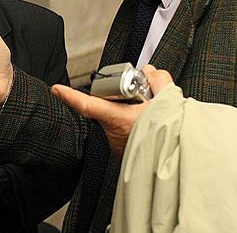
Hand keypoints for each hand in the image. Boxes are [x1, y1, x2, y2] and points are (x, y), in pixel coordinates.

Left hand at [51, 65, 172, 154]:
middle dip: (124, 95)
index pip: (88, 106)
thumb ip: (158, 80)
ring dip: (135, 111)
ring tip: (155, 111)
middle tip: (146, 92)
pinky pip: (129, 129)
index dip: (70, 96)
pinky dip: (140, 123)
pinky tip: (154, 124)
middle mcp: (114, 133)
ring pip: (121, 117)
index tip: (57, 89)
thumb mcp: (169, 101)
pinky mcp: (128, 150)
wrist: (180, 163)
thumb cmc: (173, 137)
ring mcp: (120, 144)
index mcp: (118, 119)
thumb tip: (150, 72)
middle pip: (110, 105)